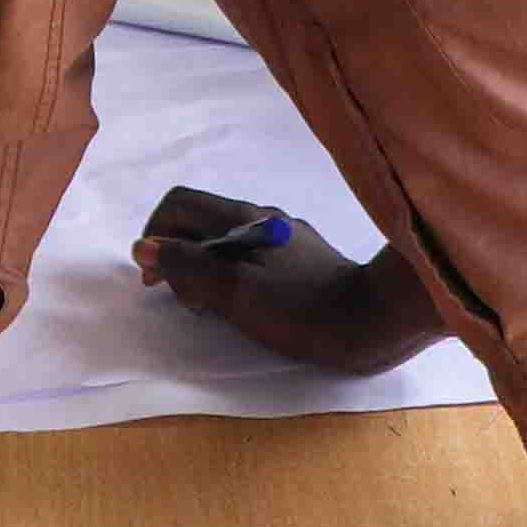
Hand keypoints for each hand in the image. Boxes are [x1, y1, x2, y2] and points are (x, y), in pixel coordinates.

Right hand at [134, 190, 446, 372]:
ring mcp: (287, 236)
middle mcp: (261, 216)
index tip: (156, 279)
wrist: (382, 322)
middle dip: (181, 257)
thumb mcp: (236, 293)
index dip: (154, 234)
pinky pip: (255, 255)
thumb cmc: (303, 310)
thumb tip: (144, 246)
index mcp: (240, 217)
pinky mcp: (307, 258)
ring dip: (208, 269)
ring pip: (228, 240)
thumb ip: (187, 267)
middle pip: (200, 222)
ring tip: (217, 308)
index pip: (177, 204)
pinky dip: (237, 274)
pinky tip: (253, 304)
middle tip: (190, 303)